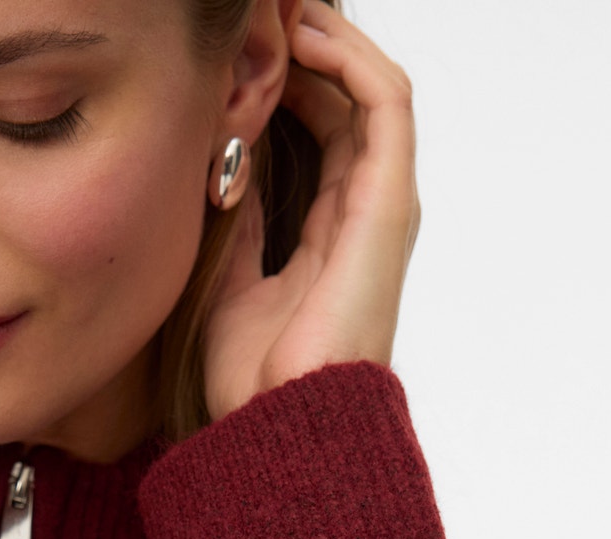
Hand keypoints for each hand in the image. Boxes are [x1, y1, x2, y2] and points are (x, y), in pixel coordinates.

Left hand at [203, 0, 420, 419]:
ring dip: (328, 37)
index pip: (317, 130)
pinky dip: (349, 56)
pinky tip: (304, 33)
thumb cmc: (251, 380)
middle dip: (305, 48)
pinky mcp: (388, 200)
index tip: (239, 52)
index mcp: (328, 233)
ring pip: (370, 88)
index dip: (282, 81)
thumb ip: (235, 220)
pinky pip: (385, 101)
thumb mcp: (225, 281)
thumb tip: (221, 163)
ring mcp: (380, 205)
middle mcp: (362, 212)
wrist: (279, 425)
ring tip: (282, 9)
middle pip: (346, 100)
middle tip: (261, 17)